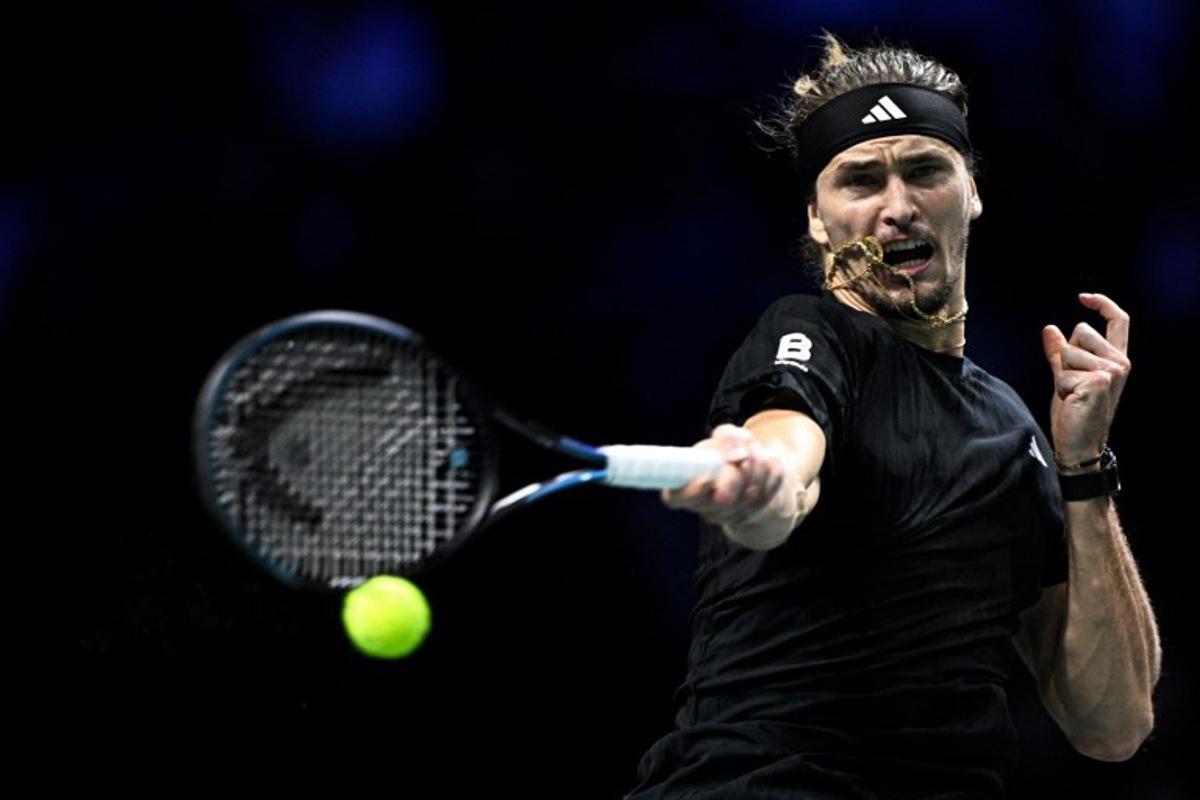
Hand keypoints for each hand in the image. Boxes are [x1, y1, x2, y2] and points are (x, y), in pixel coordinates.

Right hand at [661, 423, 798, 549]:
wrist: (753, 465)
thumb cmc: (728, 451)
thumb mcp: (726, 435)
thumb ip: (727, 438)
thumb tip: (738, 457)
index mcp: (684, 485)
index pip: (676, 498)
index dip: (691, 491)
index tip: (707, 479)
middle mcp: (703, 505)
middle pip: (720, 502)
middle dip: (738, 475)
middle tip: (746, 457)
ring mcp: (727, 515)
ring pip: (746, 500)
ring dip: (758, 471)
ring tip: (760, 452)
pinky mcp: (750, 516)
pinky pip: (766, 499)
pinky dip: (772, 476)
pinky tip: (773, 463)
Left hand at [1041, 293, 1130, 463]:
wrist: (1077, 444)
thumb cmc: (1074, 411)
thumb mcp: (1065, 376)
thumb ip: (1059, 352)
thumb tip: (1049, 328)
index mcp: (1116, 358)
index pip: (1119, 320)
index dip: (1102, 303)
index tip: (1082, 297)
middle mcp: (1121, 362)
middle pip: (1081, 330)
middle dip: (1066, 355)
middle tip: (1072, 384)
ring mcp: (1113, 371)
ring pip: (1069, 350)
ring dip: (1062, 372)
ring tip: (1072, 394)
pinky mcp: (1099, 381)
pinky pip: (1063, 370)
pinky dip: (1060, 386)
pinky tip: (1072, 401)